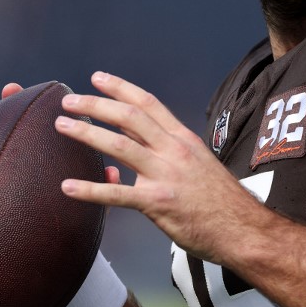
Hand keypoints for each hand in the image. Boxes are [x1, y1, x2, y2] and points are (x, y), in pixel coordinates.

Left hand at [54, 71, 268, 264]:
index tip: (97, 78)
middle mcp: (173, 150)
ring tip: (61, 126)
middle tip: (68, 100)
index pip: (147, 103)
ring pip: (119, 145)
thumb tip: (130, 137)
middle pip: (128, 116)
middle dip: (95, 105)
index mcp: (182, 139)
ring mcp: (165, 176)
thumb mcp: (196, 162)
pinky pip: (117, 194)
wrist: (243, 229)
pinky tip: (67, 187)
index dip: (120, 87)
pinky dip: (90, 190)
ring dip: (87, 133)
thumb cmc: (219, 200)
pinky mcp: (158, 204)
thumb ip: (164, 149)